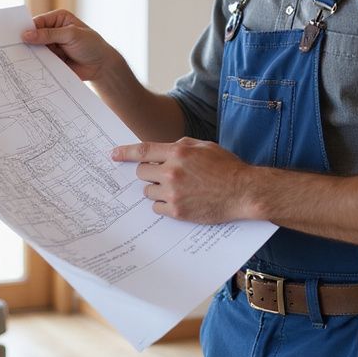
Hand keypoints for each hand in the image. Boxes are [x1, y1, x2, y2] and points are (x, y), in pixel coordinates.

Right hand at [22, 10, 117, 82]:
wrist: (102, 66)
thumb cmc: (91, 45)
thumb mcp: (72, 35)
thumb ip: (49, 34)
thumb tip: (27, 35)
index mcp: (58, 19)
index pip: (37, 22)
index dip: (27, 29)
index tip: (17, 37)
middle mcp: (52, 31)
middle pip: (33, 36)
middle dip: (25, 42)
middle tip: (13, 48)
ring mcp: (51, 47)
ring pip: (35, 50)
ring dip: (29, 55)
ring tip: (17, 60)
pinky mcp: (51, 60)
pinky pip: (39, 62)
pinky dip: (34, 65)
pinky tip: (26, 69)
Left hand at [111, 138, 258, 223]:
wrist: (244, 192)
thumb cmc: (227, 168)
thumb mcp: (205, 146)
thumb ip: (181, 145)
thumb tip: (163, 150)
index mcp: (178, 152)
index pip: (143, 151)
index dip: (125, 153)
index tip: (113, 155)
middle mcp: (172, 171)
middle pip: (142, 173)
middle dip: (149, 173)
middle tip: (162, 176)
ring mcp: (173, 193)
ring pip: (148, 191)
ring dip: (157, 190)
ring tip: (177, 189)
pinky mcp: (177, 211)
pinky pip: (156, 208)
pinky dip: (164, 205)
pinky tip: (179, 201)